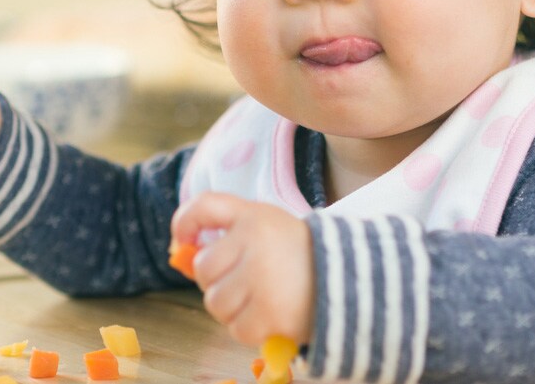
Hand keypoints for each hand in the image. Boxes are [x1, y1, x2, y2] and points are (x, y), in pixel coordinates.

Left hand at [170, 193, 314, 345]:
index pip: (205, 207)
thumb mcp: (269, 227)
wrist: (353, 282)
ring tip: (258, 300)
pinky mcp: (270, 313)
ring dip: (231, 308)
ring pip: (215, 303)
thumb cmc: (300, 255)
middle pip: (204, 269)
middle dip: (217, 280)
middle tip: (242, 282)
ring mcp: (262, 279)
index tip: (181, 238)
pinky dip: (249, 328)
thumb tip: (186, 257)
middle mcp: (255, 243)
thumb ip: (230, 234)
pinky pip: (236, 328)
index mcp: (254, 216)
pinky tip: (270, 317)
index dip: (184, 221)